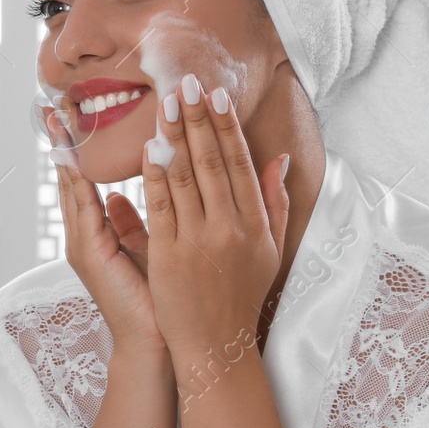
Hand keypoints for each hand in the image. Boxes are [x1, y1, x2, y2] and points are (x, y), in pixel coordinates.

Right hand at [49, 115, 164, 354]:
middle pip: (68, 177)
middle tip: (52, 103)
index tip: (70, 115)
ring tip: (55, 117)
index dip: (76, 148)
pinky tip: (75, 154)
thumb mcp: (145, 250)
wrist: (155, 343)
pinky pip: (82, 207)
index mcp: (96, 233)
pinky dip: (77, 179)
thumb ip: (130, 224)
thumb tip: (120, 196)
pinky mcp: (89, 253)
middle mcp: (83, 236)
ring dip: (64, 150)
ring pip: (69, 186)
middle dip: (61, 141)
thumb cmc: (157, 299)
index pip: (83, 181)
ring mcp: (82, 244)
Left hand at [140, 73, 287, 361]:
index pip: (239, 164)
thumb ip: (274, 202)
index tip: (215, 96)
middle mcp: (229, 228)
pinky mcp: (169, 256)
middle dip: (197, 119)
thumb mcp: (270, 249)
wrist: (216, 344)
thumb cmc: (242, 294)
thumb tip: (279, 159)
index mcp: (255, 223)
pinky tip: (149, 148)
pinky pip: (160, 205)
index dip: (226, 127)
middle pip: (210, 161)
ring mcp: (198, 241)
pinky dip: (154, 174)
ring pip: (184, 177)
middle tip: (185, 84)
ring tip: (165, 104)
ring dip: (173, 136)